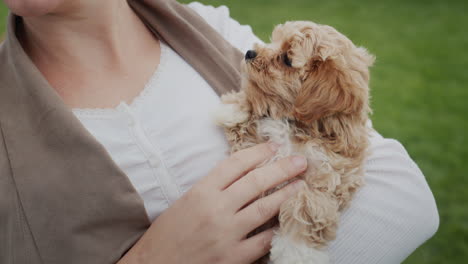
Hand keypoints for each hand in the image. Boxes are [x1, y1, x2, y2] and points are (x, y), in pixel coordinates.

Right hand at [119, 143, 306, 263]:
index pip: (235, 164)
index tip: (274, 146)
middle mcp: (215, 209)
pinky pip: (263, 241)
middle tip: (300, 161)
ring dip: (286, 195)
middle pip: (255, 182)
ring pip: (265, 209)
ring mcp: (226, 234)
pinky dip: (277, 230)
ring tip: (301, 185)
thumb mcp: (186, 202)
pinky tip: (288, 221)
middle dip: (282, 168)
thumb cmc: (167, 234)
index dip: (258, 152)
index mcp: (200, 192)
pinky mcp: (232, 257)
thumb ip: (212, 187)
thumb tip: (243, 174)